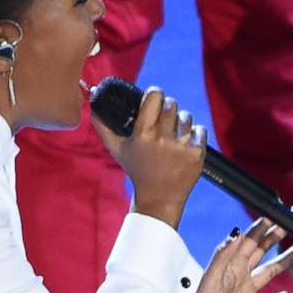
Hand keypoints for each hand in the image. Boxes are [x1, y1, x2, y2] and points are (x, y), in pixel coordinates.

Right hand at [91, 85, 204, 223]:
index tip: (155, 98)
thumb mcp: (117, 150)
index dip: (155, 93)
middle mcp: (161, 139)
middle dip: (168, 108)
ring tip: (173, 135)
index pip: (155, 96)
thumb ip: (103, 127)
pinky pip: (200, 129)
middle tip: (164, 119)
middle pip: (171, 104)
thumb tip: (92, 107)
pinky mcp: (196, 153)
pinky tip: (184, 145)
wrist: (160, 198)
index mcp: (142, 134)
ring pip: (186, 116)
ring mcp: (180, 146)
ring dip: (181, 122)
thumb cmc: (137, 170)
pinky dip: (194, 135)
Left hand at [163, 223, 292, 292]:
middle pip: (262, 250)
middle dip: (275, 236)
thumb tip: (237, 233)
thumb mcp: (210, 279)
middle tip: (291, 222)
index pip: (250, 240)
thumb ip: (223, 256)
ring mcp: (244, 291)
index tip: (276, 213)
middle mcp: (239, 274)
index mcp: (230, 265)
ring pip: (270, 271)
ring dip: (285, 260)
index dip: (262, 227)